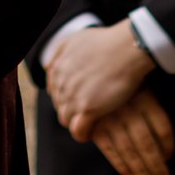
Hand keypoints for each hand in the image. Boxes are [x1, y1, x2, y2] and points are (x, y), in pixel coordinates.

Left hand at [48, 22, 154, 139]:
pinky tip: (90, 135)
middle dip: (70, 110)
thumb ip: (60, 52)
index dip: (65, 97)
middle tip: (86, 113)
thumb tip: (48, 67)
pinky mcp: (88, 109)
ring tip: (89, 125)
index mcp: (59, 67)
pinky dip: (82, 134)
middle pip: (60, 106)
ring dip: (75, 123)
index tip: (78, 100)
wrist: (126, 49)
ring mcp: (74, 97)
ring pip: (66, 119)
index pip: (54, 91)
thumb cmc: (107, 42)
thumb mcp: (76, 39)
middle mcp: (62, 83)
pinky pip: (78, 130)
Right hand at [90, 87, 174, 174]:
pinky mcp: (95, 126)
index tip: (169, 158)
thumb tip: (166, 151)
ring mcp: (110, 118)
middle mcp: (129, 109)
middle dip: (157, 167)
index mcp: (145, 97)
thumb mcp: (141, 89)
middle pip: (148, 144)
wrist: (91, 72)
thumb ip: (152, 114)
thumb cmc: (121, 85)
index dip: (168, 146)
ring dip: (142, 171)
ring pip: (130, 151)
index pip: (163, 127)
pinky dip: (121, 166)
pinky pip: (111, 151)